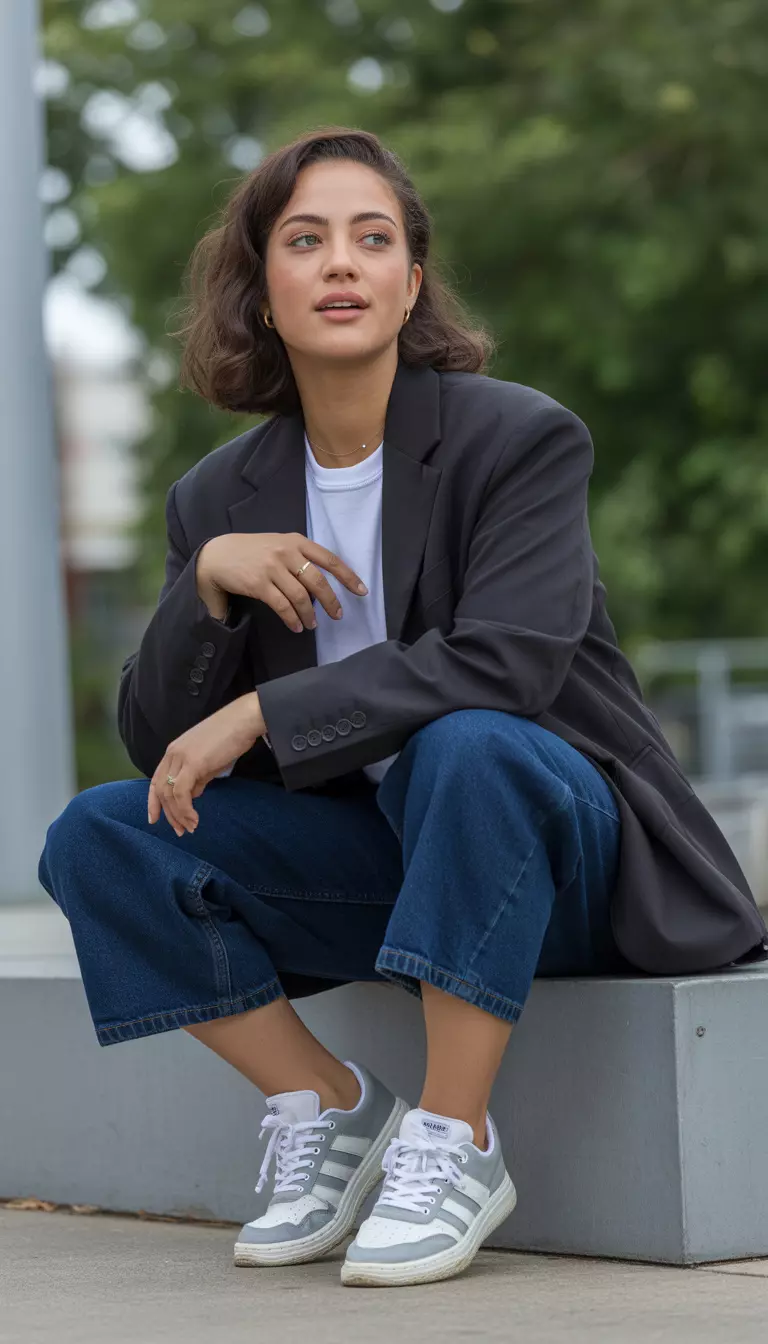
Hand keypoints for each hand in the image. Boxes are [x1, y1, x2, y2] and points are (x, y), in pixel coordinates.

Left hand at [148, 692, 265, 835]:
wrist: (244, 720)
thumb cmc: (231, 737)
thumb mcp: (210, 761)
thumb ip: (198, 777)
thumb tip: (193, 794)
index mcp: (174, 751)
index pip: (156, 780)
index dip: (153, 802)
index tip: (155, 819)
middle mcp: (172, 754)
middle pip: (161, 790)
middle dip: (168, 814)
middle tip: (180, 831)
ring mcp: (181, 758)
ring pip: (170, 794)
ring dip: (179, 815)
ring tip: (190, 827)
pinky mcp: (192, 763)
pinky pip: (181, 793)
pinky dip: (185, 809)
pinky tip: (195, 818)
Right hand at [196, 532, 367, 633]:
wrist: (218, 555)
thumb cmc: (253, 552)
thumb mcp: (279, 545)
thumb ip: (300, 558)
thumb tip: (322, 584)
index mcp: (296, 541)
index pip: (329, 559)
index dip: (348, 576)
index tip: (362, 591)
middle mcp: (287, 552)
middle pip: (318, 581)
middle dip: (331, 601)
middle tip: (337, 615)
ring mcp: (272, 567)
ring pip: (301, 596)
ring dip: (310, 614)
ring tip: (312, 625)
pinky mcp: (259, 583)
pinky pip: (282, 606)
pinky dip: (292, 619)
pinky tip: (296, 626)